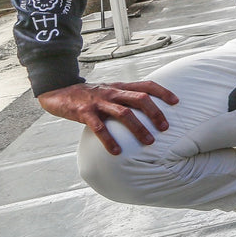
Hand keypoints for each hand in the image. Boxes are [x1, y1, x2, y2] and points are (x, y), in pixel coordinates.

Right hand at [37, 81, 178, 155]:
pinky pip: (99, 127)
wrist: (58, 89)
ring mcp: (99, 102)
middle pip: (140, 98)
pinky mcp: (84, 112)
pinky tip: (116, 151)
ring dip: (138, 128)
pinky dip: (109, 139)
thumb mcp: (109, 91)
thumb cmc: (88, 94)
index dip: (163, 92)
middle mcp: (112, 92)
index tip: (177, 102)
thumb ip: (124, 97)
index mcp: (120, 87)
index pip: (146, 85)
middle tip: (166, 128)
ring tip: (149, 142)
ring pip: (123, 113)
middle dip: (155, 113)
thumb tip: (145, 110)